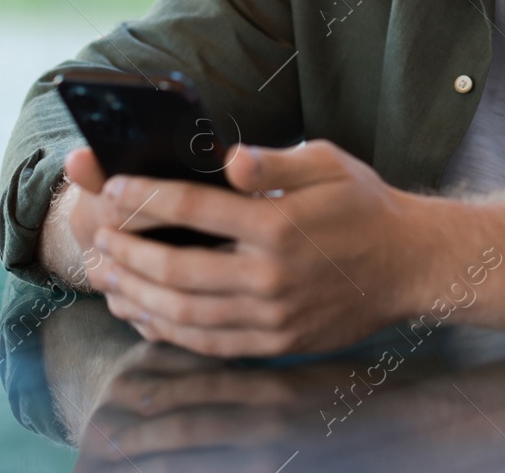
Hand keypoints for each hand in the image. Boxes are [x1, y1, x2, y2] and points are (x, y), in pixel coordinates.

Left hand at [80, 139, 424, 357]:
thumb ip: (275, 161)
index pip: (195, 209)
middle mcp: (271, 275)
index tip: (114, 189)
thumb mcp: (328, 163)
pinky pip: (208, 343)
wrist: (408, 265)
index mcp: (279, 224)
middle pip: (177, 268)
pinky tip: (143, 313)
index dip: (146, 199)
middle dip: (127, 253)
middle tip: (97, 239)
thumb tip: (229, 161)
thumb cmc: (364, 206)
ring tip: (106, 277)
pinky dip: (167, 330)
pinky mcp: (275, 342)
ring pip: (184, 312)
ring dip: (136, 295)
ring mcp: (272, 316)